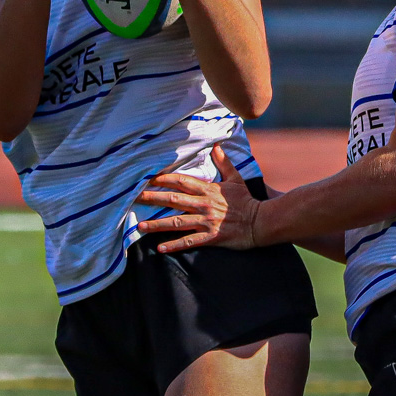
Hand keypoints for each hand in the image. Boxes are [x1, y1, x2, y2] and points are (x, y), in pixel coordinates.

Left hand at [134, 145, 263, 253]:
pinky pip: (189, 242)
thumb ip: (224, 163)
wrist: (261, 222)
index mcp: (208, 189)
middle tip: (134, 199)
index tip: (147, 178)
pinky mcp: (211, 237)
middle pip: (173, 199)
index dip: (163, 179)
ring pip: (177, 222)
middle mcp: (204, 204)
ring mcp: (206, 221)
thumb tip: (217, 146)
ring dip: (157, 224)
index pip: (181, 181)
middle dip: (153, 199)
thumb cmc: (247, 200)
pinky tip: (160, 249)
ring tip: (139, 227)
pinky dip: (174, 245)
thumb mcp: (236, 179)